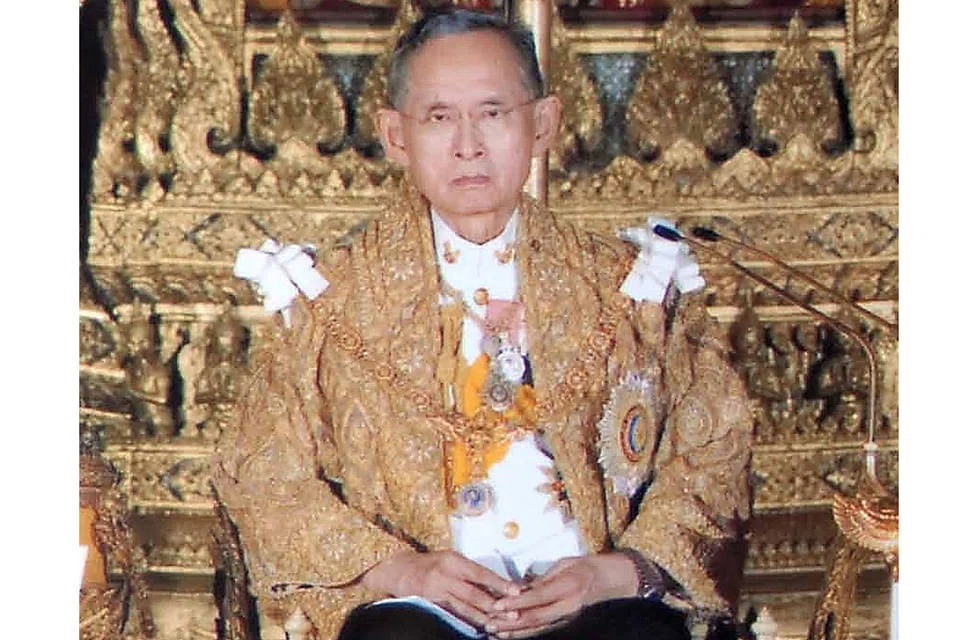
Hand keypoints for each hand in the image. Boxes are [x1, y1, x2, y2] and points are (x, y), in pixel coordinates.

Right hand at [361, 550, 520, 628]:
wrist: (396, 569)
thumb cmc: (428, 563)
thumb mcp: (449, 559)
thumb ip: (469, 571)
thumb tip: (496, 584)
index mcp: (452, 560)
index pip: (480, 573)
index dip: (499, 583)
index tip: (515, 590)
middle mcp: (444, 574)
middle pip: (473, 593)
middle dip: (494, 605)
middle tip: (512, 613)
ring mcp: (435, 591)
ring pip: (463, 607)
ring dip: (482, 617)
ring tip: (498, 625)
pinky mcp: (429, 604)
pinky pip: (451, 615)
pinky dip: (466, 621)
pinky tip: (477, 626)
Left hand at [485, 553, 637, 638]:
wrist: (610, 580)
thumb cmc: (586, 567)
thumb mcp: (564, 564)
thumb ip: (542, 578)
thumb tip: (519, 586)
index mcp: (568, 587)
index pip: (537, 597)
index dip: (516, 603)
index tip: (497, 605)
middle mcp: (568, 606)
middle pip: (535, 617)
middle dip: (509, 622)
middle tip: (489, 623)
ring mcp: (567, 617)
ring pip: (537, 627)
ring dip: (514, 631)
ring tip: (494, 632)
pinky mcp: (565, 622)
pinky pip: (542, 629)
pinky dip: (525, 632)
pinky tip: (510, 634)